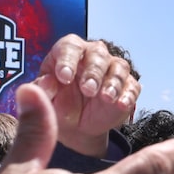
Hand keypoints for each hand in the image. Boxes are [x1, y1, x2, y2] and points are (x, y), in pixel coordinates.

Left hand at [34, 34, 139, 156]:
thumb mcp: (46, 98)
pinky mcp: (127, 86)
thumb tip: (46, 82)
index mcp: (68, 53)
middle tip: (88, 89)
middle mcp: (92, 56)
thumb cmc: (58, 103)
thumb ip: (42, 89)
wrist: (75, 126)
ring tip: (106, 97)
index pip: (70, 47)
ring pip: (118, 67)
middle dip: (93, 72)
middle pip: (97, 54)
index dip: (67, 60)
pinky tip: (121, 104)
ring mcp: (111, 70)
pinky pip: (132, 86)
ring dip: (113, 82)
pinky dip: (128, 95)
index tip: (64, 77)